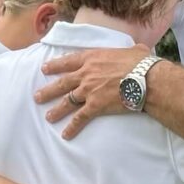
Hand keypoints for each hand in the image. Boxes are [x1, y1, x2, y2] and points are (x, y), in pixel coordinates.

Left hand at [35, 45, 150, 138]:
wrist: (146, 79)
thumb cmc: (141, 63)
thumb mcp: (132, 50)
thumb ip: (128, 51)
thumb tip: (137, 49)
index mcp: (92, 58)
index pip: (68, 61)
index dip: (55, 65)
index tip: (44, 69)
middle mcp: (86, 74)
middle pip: (62, 83)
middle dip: (48, 91)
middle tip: (37, 97)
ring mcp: (89, 90)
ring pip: (67, 101)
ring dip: (56, 110)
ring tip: (48, 117)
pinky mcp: (95, 106)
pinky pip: (80, 118)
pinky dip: (72, 127)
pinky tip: (66, 134)